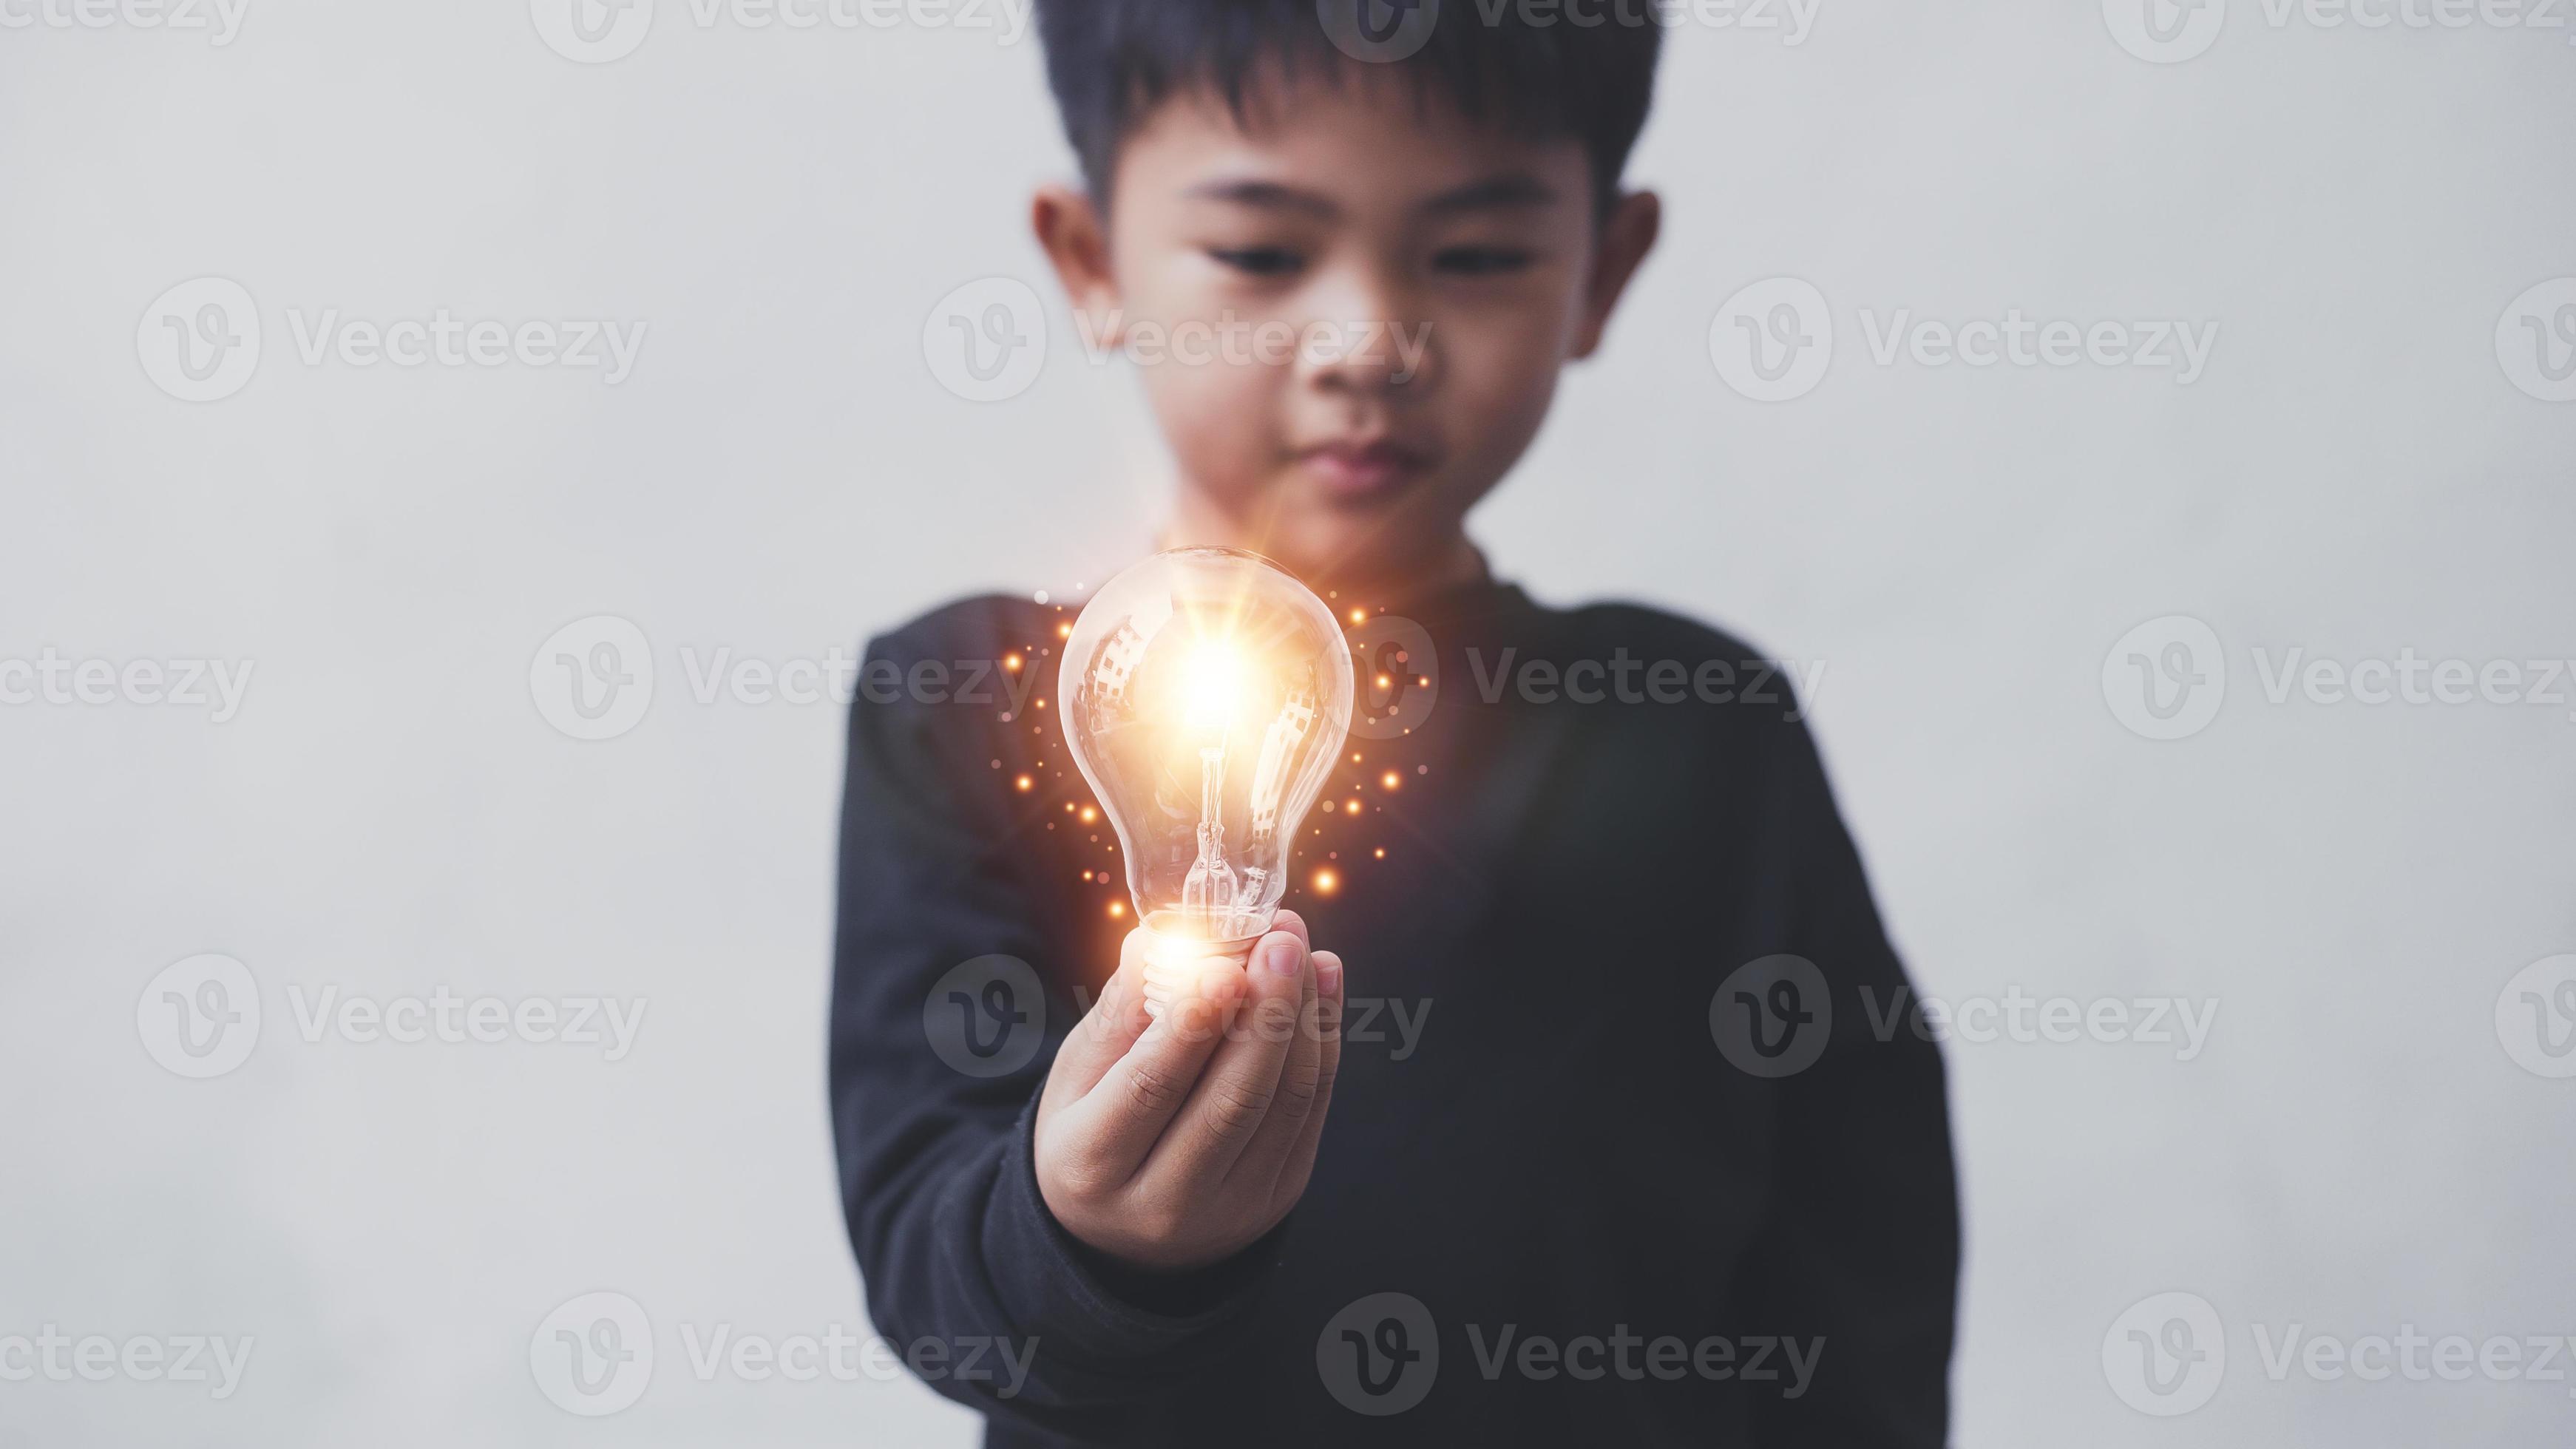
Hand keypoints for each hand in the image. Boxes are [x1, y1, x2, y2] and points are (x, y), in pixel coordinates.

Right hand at [1034, 910, 1343, 1272]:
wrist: (1122, 1230)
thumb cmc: (1092, 1128)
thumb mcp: (1079, 1074)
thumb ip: (1121, 1010)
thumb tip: (1162, 937)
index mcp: (1091, 1166)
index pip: (1151, 1089)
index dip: (1193, 1025)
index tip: (1226, 963)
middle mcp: (1162, 1202)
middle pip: (1231, 1102)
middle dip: (1266, 1013)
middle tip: (1281, 941)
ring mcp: (1231, 1210)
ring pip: (1284, 1105)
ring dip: (1305, 1020)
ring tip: (1306, 952)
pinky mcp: (1278, 1198)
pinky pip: (1311, 1112)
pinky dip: (1323, 1044)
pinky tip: (1323, 987)